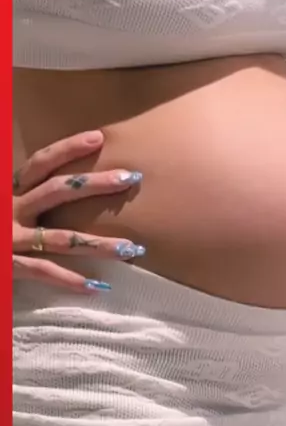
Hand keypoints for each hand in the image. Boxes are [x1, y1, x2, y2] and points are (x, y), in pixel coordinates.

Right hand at [13, 130, 144, 291]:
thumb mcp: (5, 206)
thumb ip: (26, 195)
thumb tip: (56, 182)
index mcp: (10, 193)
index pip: (40, 164)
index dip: (67, 149)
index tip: (99, 138)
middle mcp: (10, 210)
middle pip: (57, 191)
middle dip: (95, 183)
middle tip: (130, 178)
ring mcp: (10, 238)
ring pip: (61, 239)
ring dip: (100, 244)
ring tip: (133, 249)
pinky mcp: (7, 266)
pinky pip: (43, 272)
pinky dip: (71, 281)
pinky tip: (97, 287)